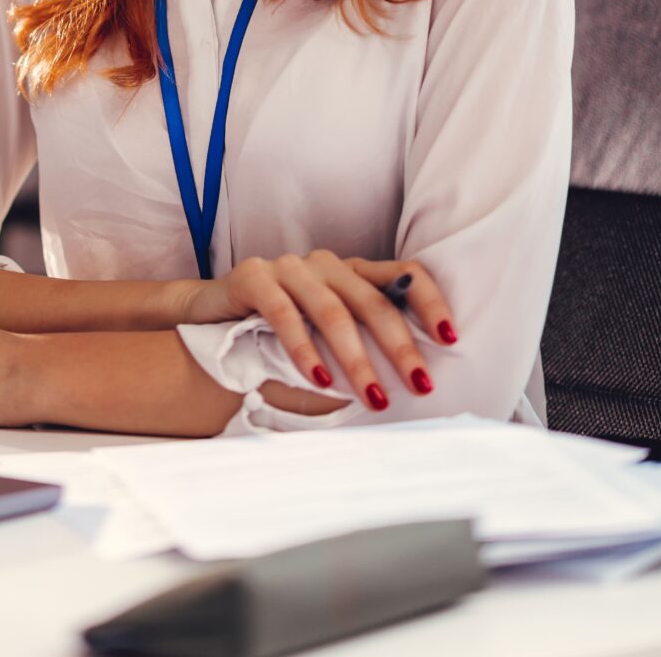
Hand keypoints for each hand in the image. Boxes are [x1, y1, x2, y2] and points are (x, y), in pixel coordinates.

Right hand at [177, 252, 456, 408]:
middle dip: (399, 346)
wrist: (210, 314)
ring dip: (356, 357)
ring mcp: (288, 267)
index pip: (402, 274)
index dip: (429, 302)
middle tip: (420, 384)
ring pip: (332, 310)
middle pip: (372, 300)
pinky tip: (320, 379)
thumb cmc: (278, 331)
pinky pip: (284, 313)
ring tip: (372, 396)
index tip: (450, 337)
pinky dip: (305, 349)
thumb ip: (361, 346)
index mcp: (351, 272)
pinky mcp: (253, 276)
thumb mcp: (326, 337)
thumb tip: (410, 385)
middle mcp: (325, 263)